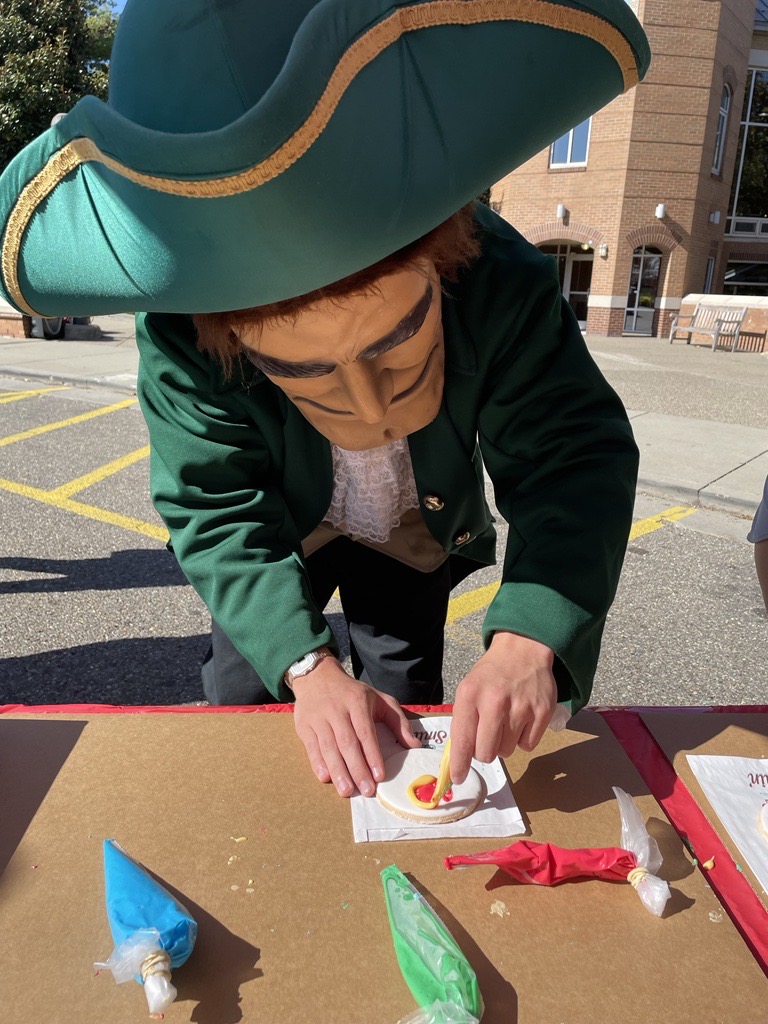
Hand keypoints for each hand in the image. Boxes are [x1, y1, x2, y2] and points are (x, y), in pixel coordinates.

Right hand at [292, 656, 420, 796]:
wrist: (317, 677)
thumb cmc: (352, 693)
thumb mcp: (379, 699)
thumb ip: (398, 721)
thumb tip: (413, 744)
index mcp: (357, 703)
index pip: (365, 732)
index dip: (372, 755)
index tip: (379, 775)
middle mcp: (337, 710)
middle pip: (347, 743)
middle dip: (357, 769)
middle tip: (366, 790)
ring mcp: (318, 718)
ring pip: (328, 747)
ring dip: (338, 771)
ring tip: (346, 790)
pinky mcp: (304, 726)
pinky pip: (311, 747)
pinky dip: (317, 763)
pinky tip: (325, 778)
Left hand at [450, 631, 557, 782]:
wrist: (522, 650)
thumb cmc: (491, 675)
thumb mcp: (468, 690)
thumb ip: (463, 721)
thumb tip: (460, 758)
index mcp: (470, 695)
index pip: (463, 741)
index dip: (460, 765)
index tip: (458, 778)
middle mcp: (495, 702)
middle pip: (486, 753)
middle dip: (484, 750)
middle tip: (488, 733)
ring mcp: (521, 707)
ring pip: (507, 751)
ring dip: (504, 743)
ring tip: (505, 720)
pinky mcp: (542, 712)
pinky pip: (527, 746)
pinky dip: (523, 738)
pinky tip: (521, 719)